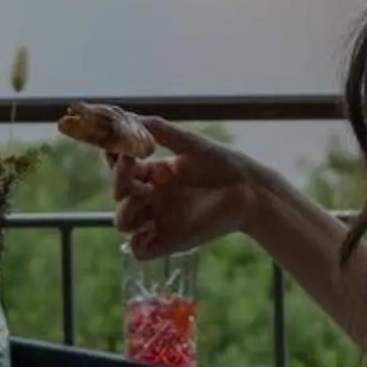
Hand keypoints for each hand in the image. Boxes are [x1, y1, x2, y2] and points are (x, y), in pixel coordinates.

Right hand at [111, 117, 254, 257]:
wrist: (249, 192)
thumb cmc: (222, 164)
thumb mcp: (189, 143)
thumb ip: (159, 130)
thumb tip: (130, 115)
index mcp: (157, 173)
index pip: (122, 171)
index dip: (117, 164)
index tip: (123, 156)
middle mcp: (155, 197)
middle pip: (119, 196)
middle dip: (120, 186)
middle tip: (138, 179)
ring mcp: (160, 220)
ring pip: (123, 222)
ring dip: (126, 212)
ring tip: (146, 200)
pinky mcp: (169, 242)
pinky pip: (139, 250)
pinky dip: (137, 242)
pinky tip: (150, 229)